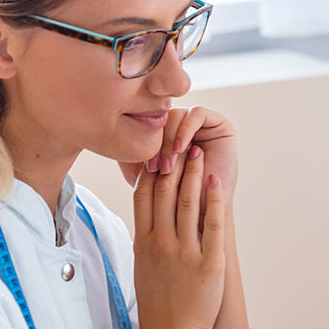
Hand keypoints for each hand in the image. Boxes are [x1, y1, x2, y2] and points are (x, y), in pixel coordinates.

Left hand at [119, 106, 237, 202]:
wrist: (205, 215)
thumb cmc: (176, 200)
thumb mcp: (147, 176)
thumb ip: (131, 155)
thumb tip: (108, 135)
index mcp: (169, 135)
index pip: (152, 124)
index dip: (146, 142)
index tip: (146, 169)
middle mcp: (185, 127)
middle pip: (164, 118)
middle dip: (158, 143)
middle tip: (157, 168)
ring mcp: (204, 125)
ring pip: (177, 115)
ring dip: (170, 141)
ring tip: (170, 165)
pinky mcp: (221, 124)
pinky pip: (198, 113)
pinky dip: (186, 130)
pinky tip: (182, 150)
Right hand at [132, 142, 226, 328]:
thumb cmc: (158, 304)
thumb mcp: (142, 267)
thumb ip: (147, 240)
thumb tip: (150, 217)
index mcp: (143, 243)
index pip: (144, 197)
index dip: (151, 170)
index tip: (157, 149)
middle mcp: (161, 243)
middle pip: (165, 193)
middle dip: (173, 163)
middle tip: (180, 140)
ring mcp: (185, 252)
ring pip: (188, 203)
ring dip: (194, 174)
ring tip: (198, 152)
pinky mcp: (209, 262)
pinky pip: (212, 224)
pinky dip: (215, 200)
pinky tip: (218, 182)